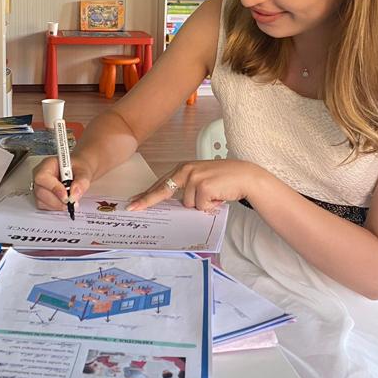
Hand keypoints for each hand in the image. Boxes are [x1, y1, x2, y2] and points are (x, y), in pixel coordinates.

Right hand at [32, 157, 92, 211]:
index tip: (66, 195)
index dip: (53, 188)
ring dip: (56, 205)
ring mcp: (39, 187)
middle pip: (40, 191)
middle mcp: (40, 175)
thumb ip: (81, 182)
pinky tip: (64, 203)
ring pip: (41, 201)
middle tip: (70, 202)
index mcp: (48, 164)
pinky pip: (44, 206)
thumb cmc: (78, 168)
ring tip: (69, 202)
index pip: (43, 177)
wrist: (79, 172)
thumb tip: (74, 195)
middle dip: (56, 200)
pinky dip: (55, 207)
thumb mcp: (84, 172)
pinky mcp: (41, 197)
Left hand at [128, 160, 264, 211]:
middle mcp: (185, 170)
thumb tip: (173, 205)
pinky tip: (219, 197)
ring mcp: (194, 177)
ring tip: (214, 195)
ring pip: (187, 205)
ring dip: (201, 205)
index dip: (146, 195)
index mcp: (183, 169)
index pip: (161, 184)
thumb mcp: (201, 180)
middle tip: (132, 207)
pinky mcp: (203, 186)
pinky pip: (200, 207)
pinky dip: (211, 206)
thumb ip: (186, 189)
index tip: (133, 202)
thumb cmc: (223, 180)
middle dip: (148, 201)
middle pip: (162, 191)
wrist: (245, 176)